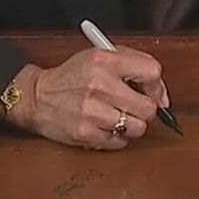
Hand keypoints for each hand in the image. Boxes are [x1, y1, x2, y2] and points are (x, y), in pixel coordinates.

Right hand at [7, 49, 166, 150]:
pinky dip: (115, 137)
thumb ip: (132, 65)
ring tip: (115, 117)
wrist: (36, 97)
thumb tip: (161, 95)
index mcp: (105, 61)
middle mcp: (99, 85)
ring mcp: (92, 111)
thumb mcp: (98, 56)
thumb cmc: (72, 77)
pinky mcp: (85, 133)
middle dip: (145, 110)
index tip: (152, 92)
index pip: (152, 71)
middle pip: (148, 107)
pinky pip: (119, 142)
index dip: (156, 85)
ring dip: (130, 125)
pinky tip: (102, 126)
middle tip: (133, 107)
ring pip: (137, 128)